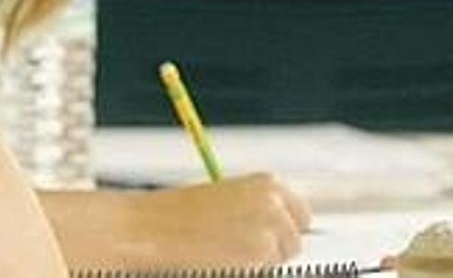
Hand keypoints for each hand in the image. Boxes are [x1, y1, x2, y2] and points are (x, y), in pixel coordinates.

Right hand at [102, 173, 310, 267]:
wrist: (150, 229)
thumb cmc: (177, 214)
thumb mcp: (225, 198)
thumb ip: (257, 209)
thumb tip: (276, 229)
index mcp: (268, 184)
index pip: (301, 215)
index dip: (284, 228)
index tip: (269, 236)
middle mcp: (275, 206)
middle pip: (294, 242)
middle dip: (272, 249)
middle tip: (237, 249)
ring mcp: (269, 236)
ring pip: (277, 262)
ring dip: (257, 263)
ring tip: (222, 254)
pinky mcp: (259, 260)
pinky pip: (262, 272)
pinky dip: (245, 271)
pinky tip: (221, 263)